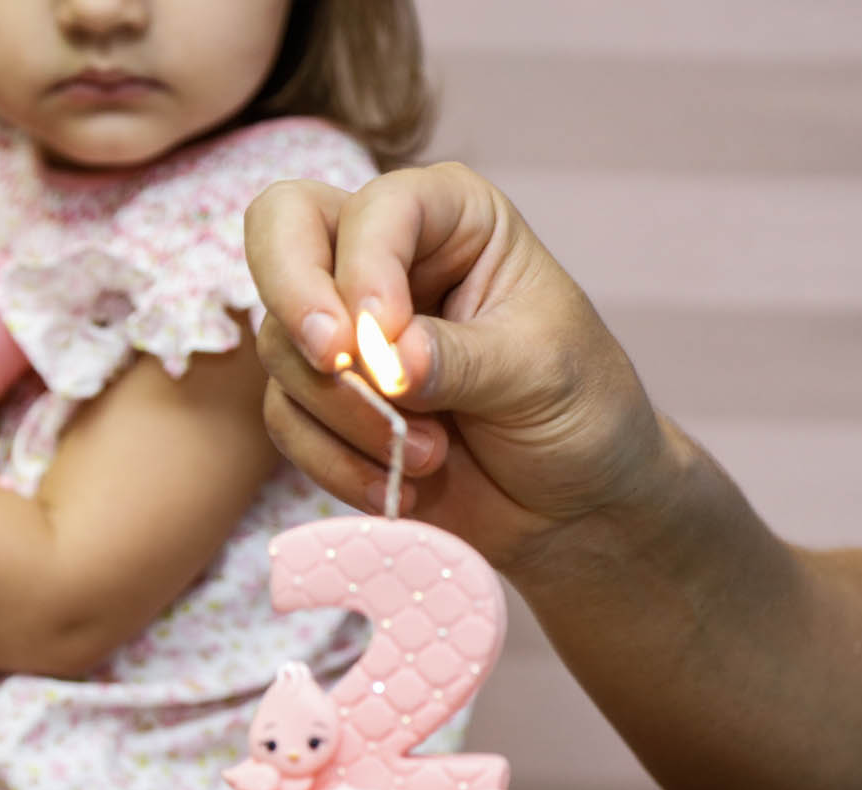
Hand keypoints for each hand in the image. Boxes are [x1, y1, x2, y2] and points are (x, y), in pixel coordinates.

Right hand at [245, 163, 675, 571]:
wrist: (574, 507)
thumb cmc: (580, 413)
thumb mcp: (541, 373)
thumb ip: (462, 358)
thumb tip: (386, 361)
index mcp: (451, 217)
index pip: (375, 209)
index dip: (365, 268)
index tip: (385, 338)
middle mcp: (386, 257)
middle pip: (281, 228)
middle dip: (295, 297)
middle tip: (331, 361)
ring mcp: (347, 331)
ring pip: (281, 343)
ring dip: (345, 411)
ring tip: (427, 457)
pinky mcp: (327, 404)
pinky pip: (286, 419)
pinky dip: (334, 461)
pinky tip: (398, 488)